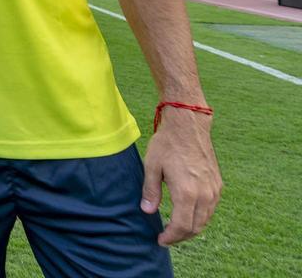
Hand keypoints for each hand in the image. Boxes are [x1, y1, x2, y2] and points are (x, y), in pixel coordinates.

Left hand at [140, 106, 221, 244]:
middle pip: (196, 227)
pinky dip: (200, 217)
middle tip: (166, 237)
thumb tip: (147, 211)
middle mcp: (205, 194)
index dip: (171, 236)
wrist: (188, 126)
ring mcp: (214, 190)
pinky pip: (211, 209)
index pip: (182, 226)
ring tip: (176, 228)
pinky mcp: (218, 184)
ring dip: (191, 228)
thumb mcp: (152, 166)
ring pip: (205, 220)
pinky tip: (188, 214)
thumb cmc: (167, 144)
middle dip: (181, 236)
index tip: (160, 240)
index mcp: (187, 192)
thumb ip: (150, 191)